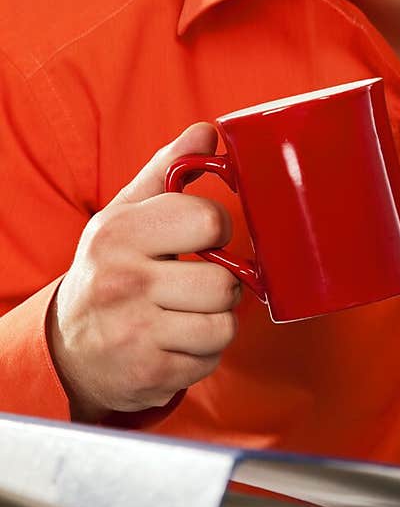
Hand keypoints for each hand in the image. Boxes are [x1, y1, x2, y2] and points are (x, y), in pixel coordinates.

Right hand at [48, 122, 241, 420]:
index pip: (208, 221)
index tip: (205, 238)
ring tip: (187, 313)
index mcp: (120, 233)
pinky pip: (210, 361)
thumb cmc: (110, 269)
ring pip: (224, 325)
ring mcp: (134, 332)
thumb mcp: (126, 213)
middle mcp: (122, 282)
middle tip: (197, 284)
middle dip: (221, 285)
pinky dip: (201, 355)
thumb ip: (168, 169)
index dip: (218, 230)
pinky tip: (175, 342)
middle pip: (224, 283)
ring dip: (215, 322)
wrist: (68, 345)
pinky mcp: (147, 374)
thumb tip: (208, 131)